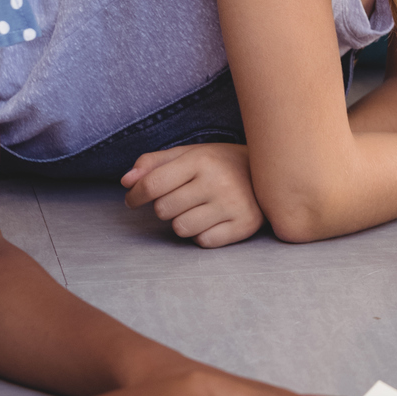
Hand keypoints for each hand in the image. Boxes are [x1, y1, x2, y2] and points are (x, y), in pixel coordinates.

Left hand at [123, 142, 263, 247]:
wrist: (270, 172)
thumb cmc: (220, 164)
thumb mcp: (188, 154)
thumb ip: (153, 164)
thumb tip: (126, 182)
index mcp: (201, 160)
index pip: (152, 184)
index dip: (136, 195)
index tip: (132, 200)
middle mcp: (218, 181)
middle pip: (164, 210)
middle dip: (166, 206)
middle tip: (183, 198)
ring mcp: (233, 205)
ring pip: (181, 229)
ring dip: (184, 221)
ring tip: (200, 208)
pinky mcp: (244, 226)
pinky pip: (203, 241)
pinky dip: (204, 234)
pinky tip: (216, 219)